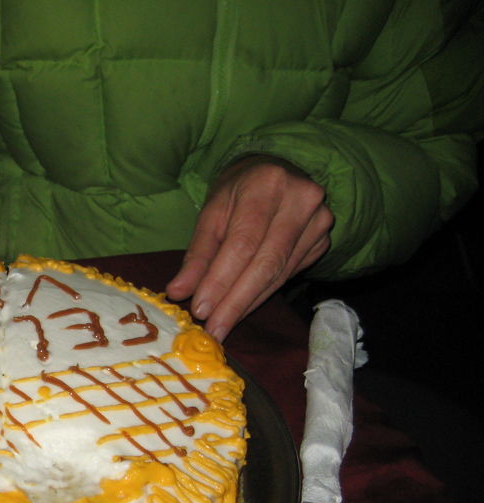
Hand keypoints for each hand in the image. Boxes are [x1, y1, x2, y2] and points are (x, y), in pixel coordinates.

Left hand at [166, 155, 332, 340]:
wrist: (275, 173)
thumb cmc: (237, 192)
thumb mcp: (211, 213)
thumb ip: (197, 254)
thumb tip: (178, 292)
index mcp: (268, 183)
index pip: (243, 242)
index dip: (221, 279)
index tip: (201, 309)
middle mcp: (302, 199)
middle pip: (266, 263)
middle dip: (236, 301)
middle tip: (213, 330)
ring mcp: (319, 221)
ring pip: (279, 274)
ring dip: (248, 303)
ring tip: (222, 325)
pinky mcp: (322, 240)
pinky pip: (288, 276)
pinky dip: (262, 295)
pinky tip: (243, 309)